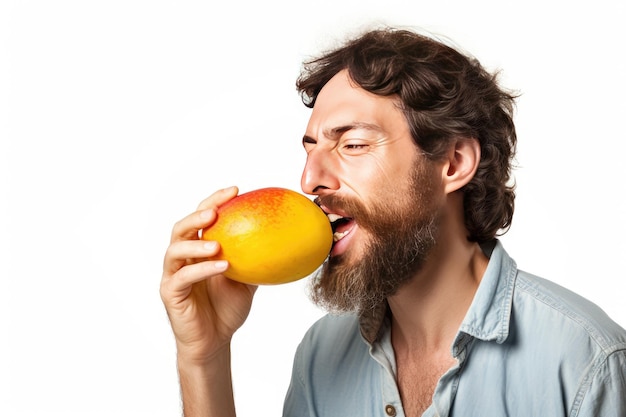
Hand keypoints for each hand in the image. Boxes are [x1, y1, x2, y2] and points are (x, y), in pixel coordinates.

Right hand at [160, 186, 256, 363]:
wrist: (215, 341)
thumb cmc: (228, 309)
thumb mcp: (249, 280)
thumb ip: (257, 258)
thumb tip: (286, 239)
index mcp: (199, 249)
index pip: (202, 218)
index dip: (215, 200)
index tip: (235, 190)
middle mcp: (183, 257)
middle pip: (183, 227)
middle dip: (198, 214)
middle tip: (217, 210)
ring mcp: (174, 274)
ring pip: (175, 249)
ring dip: (196, 242)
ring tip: (217, 242)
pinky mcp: (170, 293)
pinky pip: (183, 277)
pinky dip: (202, 269)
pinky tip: (222, 266)